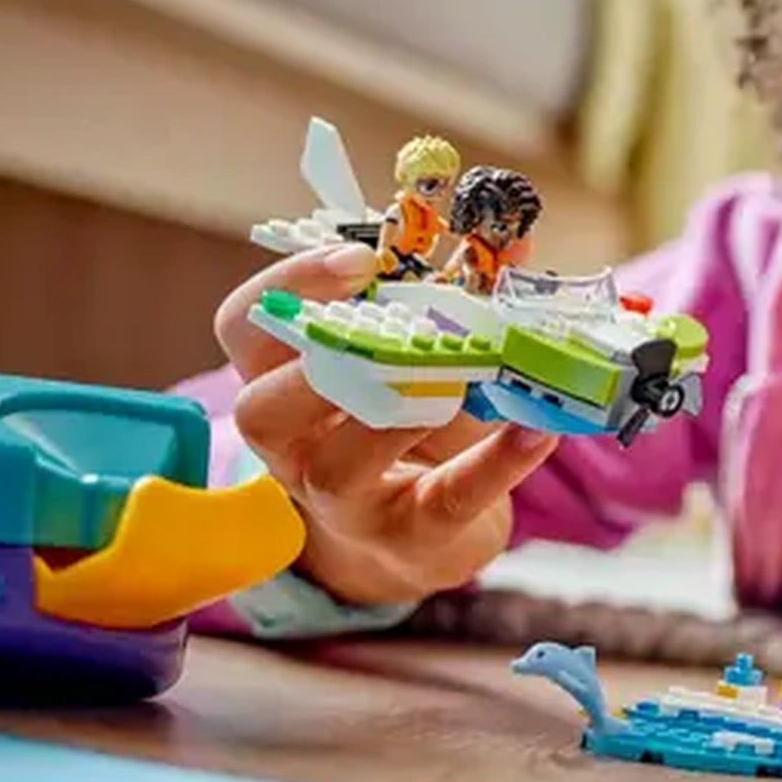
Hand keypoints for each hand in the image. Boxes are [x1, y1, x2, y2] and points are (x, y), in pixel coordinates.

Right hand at [214, 242, 558, 609]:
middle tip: (396, 323)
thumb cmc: (410, 429)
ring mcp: (340, 499)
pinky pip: (444, 500)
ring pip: (338, 464)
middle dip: (325, 360)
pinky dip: (494, 464)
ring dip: (402, 411)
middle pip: (263, 407)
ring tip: (462, 374)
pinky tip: (536, 431)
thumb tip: (515, 245)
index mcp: (282, 380)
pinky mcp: (406, 536)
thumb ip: (454, 305)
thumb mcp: (417, 360)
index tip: (360, 258)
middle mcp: (292, 445)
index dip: (287, 289)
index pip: (245, 328)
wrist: (424, 535)